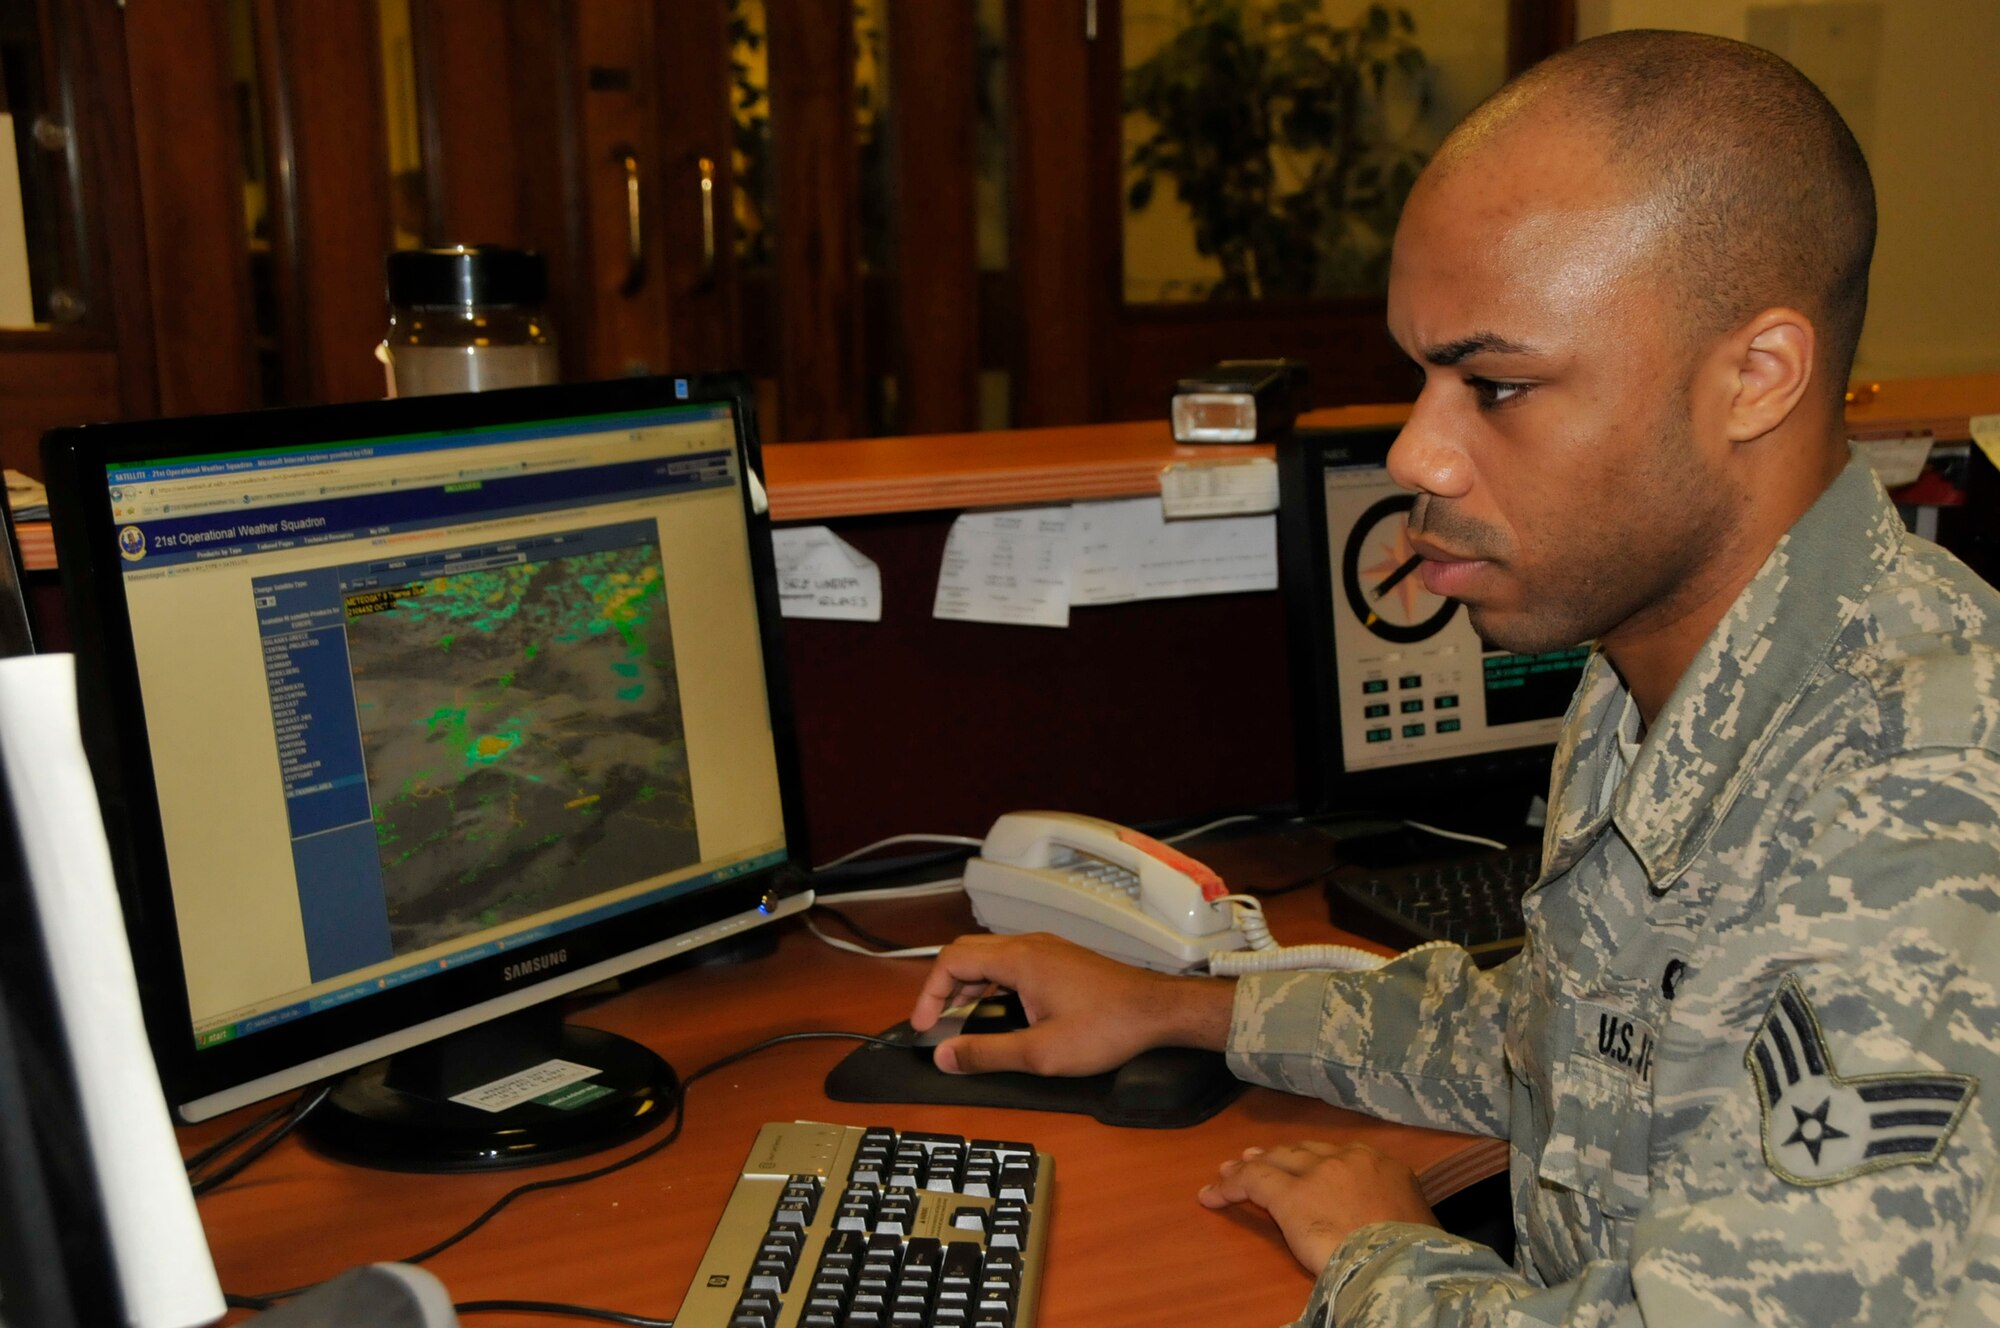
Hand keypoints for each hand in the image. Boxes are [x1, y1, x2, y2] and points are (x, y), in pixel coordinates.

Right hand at [910, 932, 1232, 1075]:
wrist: (1157, 1011)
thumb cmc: (1106, 1028)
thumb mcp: (1040, 1053)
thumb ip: (987, 1054)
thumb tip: (945, 1057)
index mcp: (1019, 960)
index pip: (952, 961)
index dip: (929, 994)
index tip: (924, 1026)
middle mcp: (1030, 944)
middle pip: (967, 953)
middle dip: (943, 987)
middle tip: (935, 1022)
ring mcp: (1047, 948)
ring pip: (989, 956)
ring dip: (968, 985)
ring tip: (961, 1019)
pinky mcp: (1060, 959)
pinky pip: (1011, 961)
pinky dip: (991, 982)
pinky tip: (998, 1010)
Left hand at [1197, 1141, 1439, 1273]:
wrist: (1401, 1263)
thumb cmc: (1414, 1254)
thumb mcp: (1413, 1222)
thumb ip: (1390, 1211)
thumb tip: (1386, 1224)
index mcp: (1383, 1165)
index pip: (1340, 1157)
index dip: (1314, 1160)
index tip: (1302, 1165)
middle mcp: (1349, 1160)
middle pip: (1304, 1152)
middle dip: (1279, 1155)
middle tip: (1257, 1157)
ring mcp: (1317, 1174)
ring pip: (1275, 1160)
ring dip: (1251, 1165)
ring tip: (1230, 1169)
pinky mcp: (1290, 1195)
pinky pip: (1253, 1181)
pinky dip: (1230, 1186)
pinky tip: (1213, 1195)